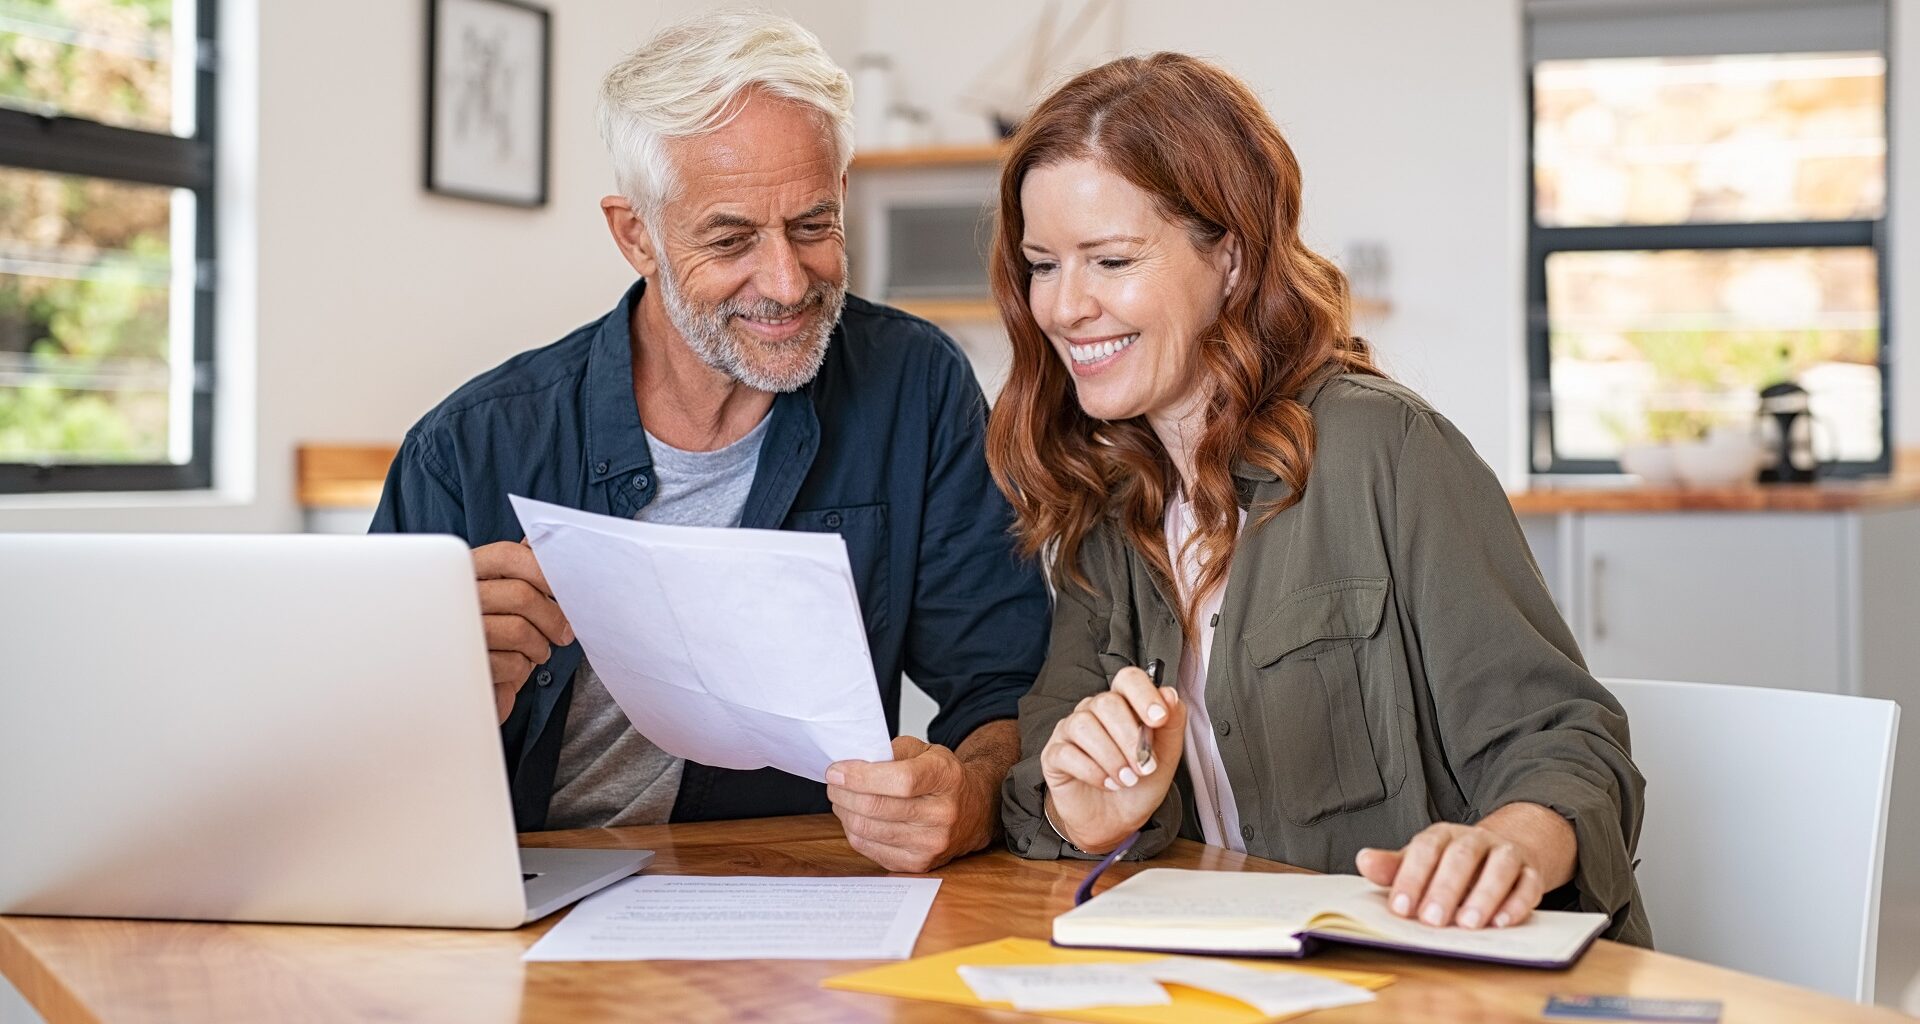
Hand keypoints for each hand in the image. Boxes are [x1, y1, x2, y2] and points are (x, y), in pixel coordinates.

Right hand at [472, 539, 572, 723]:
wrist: (461, 676)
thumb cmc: (493, 627)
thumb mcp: (505, 593)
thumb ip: (523, 563)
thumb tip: (545, 538)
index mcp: (468, 569)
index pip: (510, 556)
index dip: (544, 571)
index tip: (564, 591)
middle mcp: (458, 596)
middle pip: (522, 596)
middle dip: (553, 618)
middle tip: (563, 633)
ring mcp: (457, 631)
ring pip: (519, 631)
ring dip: (539, 646)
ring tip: (537, 651)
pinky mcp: (464, 665)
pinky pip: (510, 663)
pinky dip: (522, 669)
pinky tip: (514, 667)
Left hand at [826, 736, 994, 872]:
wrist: (973, 812)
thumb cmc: (942, 779)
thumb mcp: (925, 751)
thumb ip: (891, 752)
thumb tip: (851, 764)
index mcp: (945, 777)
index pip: (899, 780)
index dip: (860, 776)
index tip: (836, 771)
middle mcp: (942, 814)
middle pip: (877, 807)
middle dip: (843, 793)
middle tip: (833, 783)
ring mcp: (931, 843)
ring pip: (867, 830)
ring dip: (844, 812)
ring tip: (841, 798)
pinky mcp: (917, 864)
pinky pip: (869, 849)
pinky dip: (854, 831)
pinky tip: (855, 817)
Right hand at [1040, 667, 1185, 853]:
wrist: (1115, 822)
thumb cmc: (1138, 785)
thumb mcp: (1166, 758)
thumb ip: (1172, 724)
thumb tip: (1169, 694)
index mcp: (1123, 705)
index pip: (1128, 679)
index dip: (1144, 694)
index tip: (1159, 719)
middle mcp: (1093, 711)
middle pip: (1106, 702)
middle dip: (1130, 738)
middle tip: (1145, 768)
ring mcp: (1070, 731)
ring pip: (1084, 725)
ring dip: (1111, 757)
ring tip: (1127, 780)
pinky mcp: (1054, 755)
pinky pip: (1067, 753)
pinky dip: (1092, 771)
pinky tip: (1107, 784)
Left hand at [1355, 803, 1576, 928]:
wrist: (1503, 853)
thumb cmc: (1451, 865)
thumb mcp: (1420, 863)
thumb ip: (1393, 867)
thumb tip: (1364, 860)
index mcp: (1442, 836)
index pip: (1425, 849)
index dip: (1411, 877)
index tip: (1400, 908)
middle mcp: (1476, 840)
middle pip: (1461, 857)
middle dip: (1446, 889)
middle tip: (1432, 920)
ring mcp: (1506, 854)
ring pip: (1499, 867)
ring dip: (1484, 895)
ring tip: (1468, 924)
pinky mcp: (1531, 872)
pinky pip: (1528, 885)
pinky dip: (1516, 904)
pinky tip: (1502, 923)